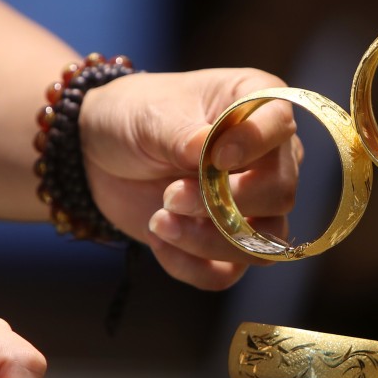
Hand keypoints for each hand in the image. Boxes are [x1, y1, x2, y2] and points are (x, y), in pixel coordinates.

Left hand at [80, 67, 301, 289]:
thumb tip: (209, 153)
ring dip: (208, 240)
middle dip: (226, 203)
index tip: (216, 157)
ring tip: (160, 220)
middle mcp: (268, 157)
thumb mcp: (151, 116)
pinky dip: (192, 266)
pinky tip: (160, 241)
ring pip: (262, 243)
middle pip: (280, 194)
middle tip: (171, 195)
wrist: (95, 152)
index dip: (255, 144)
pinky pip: (228, 273)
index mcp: (257, 105)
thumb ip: (183, 134)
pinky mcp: (226, 242)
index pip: (282, 124)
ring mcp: (253, 204)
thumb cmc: (133, 115)